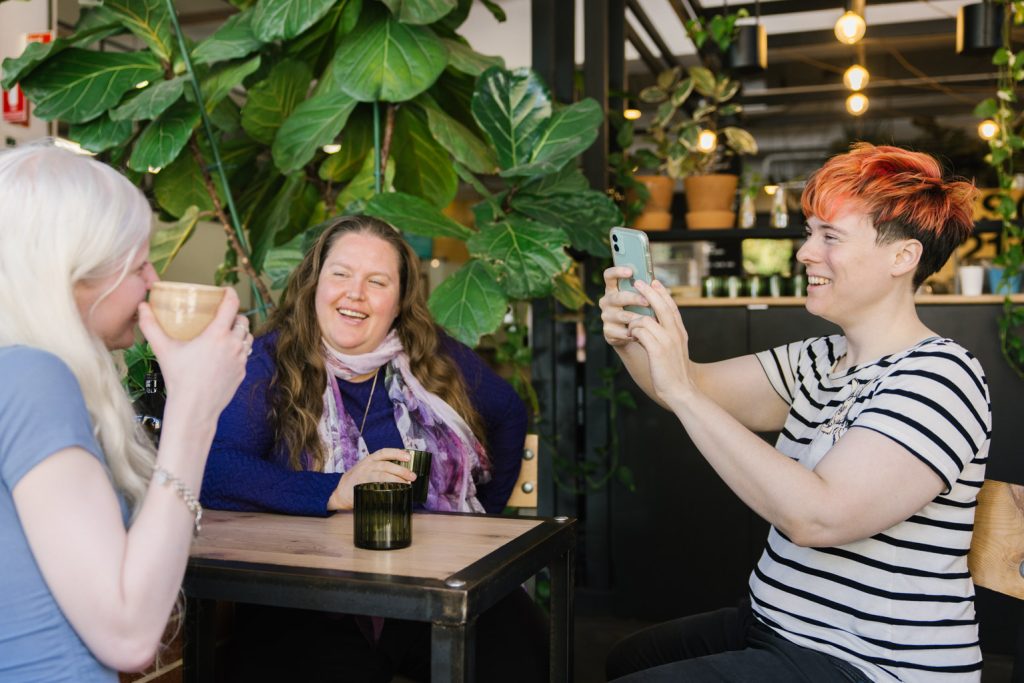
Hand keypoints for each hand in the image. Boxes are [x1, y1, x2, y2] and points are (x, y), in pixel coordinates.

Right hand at [137, 288, 248, 419]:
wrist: (194, 408)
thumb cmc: (179, 378)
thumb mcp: (163, 350)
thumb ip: (150, 326)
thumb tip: (141, 306)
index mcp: (218, 335)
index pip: (232, 305)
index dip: (231, 293)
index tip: (226, 290)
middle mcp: (234, 344)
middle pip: (243, 321)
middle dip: (235, 315)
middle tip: (222, 316)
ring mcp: (241, 359)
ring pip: (247, 338)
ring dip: (240, 333)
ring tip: (226, 333)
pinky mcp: (243, 372)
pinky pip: (245, 355)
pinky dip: (238, 350)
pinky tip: (225, 354)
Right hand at [328, 448, 416, 510]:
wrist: (340, 491)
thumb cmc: (359, 480)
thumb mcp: (368, 469)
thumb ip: (382, 469)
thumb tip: (405, 474)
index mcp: (370, 459)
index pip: (384, 452)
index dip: (397, 453)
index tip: (408, 456)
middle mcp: (366, 466)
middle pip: (385, 465)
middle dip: (400, 470)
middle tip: (412, 476)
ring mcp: (363, 477)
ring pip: (381, 475)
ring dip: (395, 479)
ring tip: (407, 485)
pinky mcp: (360, 488)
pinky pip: (374, 487)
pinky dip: (385, 489)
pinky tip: (393, 492)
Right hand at [599, 266, 650, 346]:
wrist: (632, 334)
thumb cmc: (639, 311)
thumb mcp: (641, 298)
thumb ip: (645, 290)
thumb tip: (656, 283)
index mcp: (613, 289)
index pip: (609, 276)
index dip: (617, 271)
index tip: (630, 272)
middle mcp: (606, 301)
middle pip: (617, 297)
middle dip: (633, 299)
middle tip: (647, 302)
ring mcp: (606, 317)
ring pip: (621, 315)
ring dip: (637, 318)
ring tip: (651, 320)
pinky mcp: (608, 332)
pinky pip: (622, 332)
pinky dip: (634, 332)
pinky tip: (643, 332)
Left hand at [626, 279, 695, 406]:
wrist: (681, 391)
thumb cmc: (674, 372)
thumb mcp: (674, 350)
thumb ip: (668, 336)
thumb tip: (652, 323)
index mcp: (680, 332)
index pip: (672, 306)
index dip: (663, 293)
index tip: (654, 282)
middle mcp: (675, 333)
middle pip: (661, 306)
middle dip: (648, 292)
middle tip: (638, 282)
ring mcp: (667, 341)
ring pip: (647, 318)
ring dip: (635, 320)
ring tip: (630, 326)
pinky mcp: (657, 350)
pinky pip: (641, 332)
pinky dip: (633, 332)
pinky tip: (630, 336)